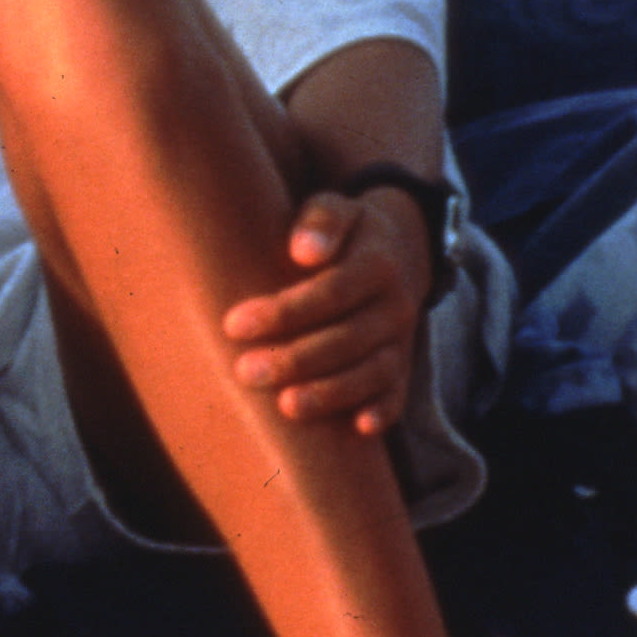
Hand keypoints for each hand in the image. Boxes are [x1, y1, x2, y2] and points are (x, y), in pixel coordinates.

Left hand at [218, 186, 426, 435]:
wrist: (398, 250)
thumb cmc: (343, 232)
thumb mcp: (333, 208)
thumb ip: (320, 221)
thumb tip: (303, 250)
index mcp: (377, 263)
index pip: (330, 292)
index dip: (284, 312)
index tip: (233, 325)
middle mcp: (396, 304)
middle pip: (348, 338)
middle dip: (296, 360)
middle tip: (244, 371)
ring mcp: (403, 339)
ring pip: (374, 372)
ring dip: (331, 393)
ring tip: (285, 407)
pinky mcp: (403, 366)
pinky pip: (399, 393)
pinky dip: (383, 412)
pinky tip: (357, 428)